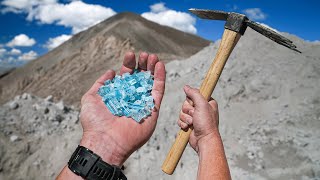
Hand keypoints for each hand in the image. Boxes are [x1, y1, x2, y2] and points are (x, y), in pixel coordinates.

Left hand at [79, 51, 165, 165]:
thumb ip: (101, 83)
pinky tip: (160, 65)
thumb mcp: (91, 97)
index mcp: (119, 94)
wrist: (105, 141)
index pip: (127, 76)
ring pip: (151, 82)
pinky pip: (159, 91)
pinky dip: (160, 78)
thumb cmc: (95, 121)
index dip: (129, 64)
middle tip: (145, 54)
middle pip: (141, 77)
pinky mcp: (153, 109)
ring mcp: (143, 103)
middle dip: (143, 64)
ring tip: (153, 56)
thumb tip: (111, 72)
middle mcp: (132, 97)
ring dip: (153, 68)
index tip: (130, 54)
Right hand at [178, 85, 218, 152]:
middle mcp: (201, 109)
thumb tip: (186, 87)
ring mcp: (195, 117)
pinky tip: (188, 127)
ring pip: (182, 112)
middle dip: (188, 111)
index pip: (193, 95)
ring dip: (185, 118)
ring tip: (192, 123)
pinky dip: (182, 123)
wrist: (204, 140)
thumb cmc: (206, 123)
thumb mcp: (201, 104)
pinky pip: (180, 120)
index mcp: (207, 102)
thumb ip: (194, 94)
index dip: (192, 100)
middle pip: (186, 103)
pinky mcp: (189, 124)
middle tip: (194, 116)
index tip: (195, 105)